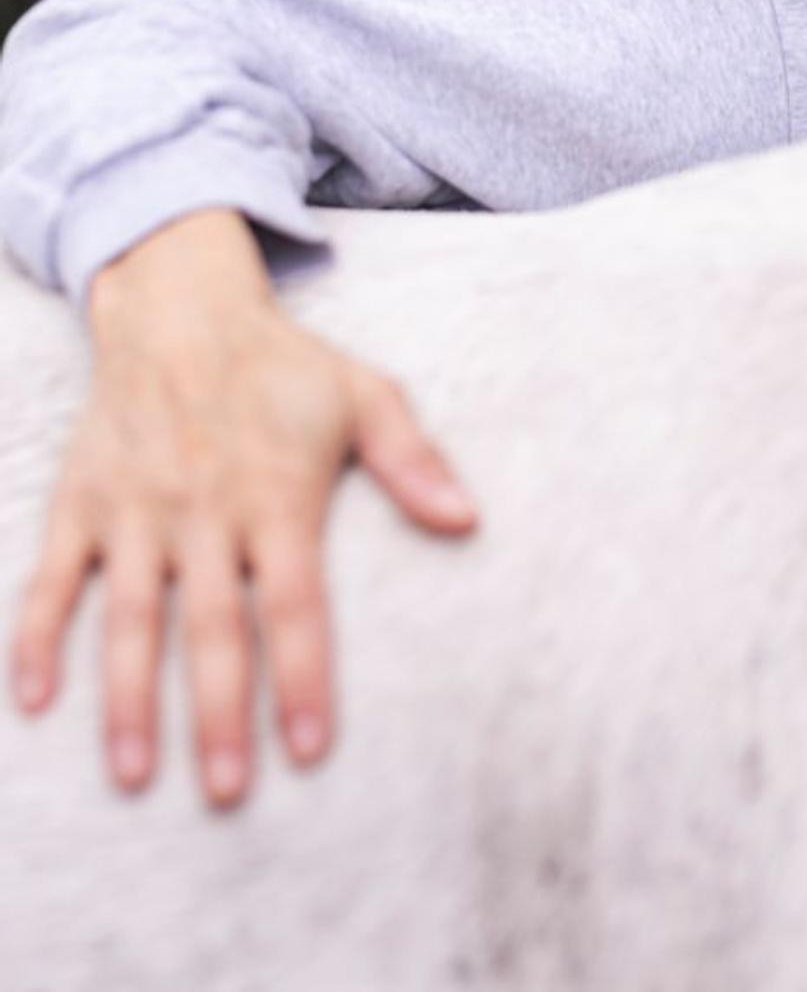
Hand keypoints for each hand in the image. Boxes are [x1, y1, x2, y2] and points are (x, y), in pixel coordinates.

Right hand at [7, 207, 477, 807]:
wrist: (181, 307)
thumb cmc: (283, 364)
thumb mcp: (364, 395)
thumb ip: (413, 460)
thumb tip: (468, 519)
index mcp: (276, 494)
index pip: (294, 604)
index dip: (303, 677)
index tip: (312, 749)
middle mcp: (205, 511)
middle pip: (213, 629)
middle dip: (221, 715)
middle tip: (226, 793)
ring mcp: (137, 511)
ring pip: (131, 619)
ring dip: (129, 700)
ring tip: (135, 774)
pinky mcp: (82, 502)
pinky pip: (52, 579)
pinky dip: (37, 638)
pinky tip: (34, 701)